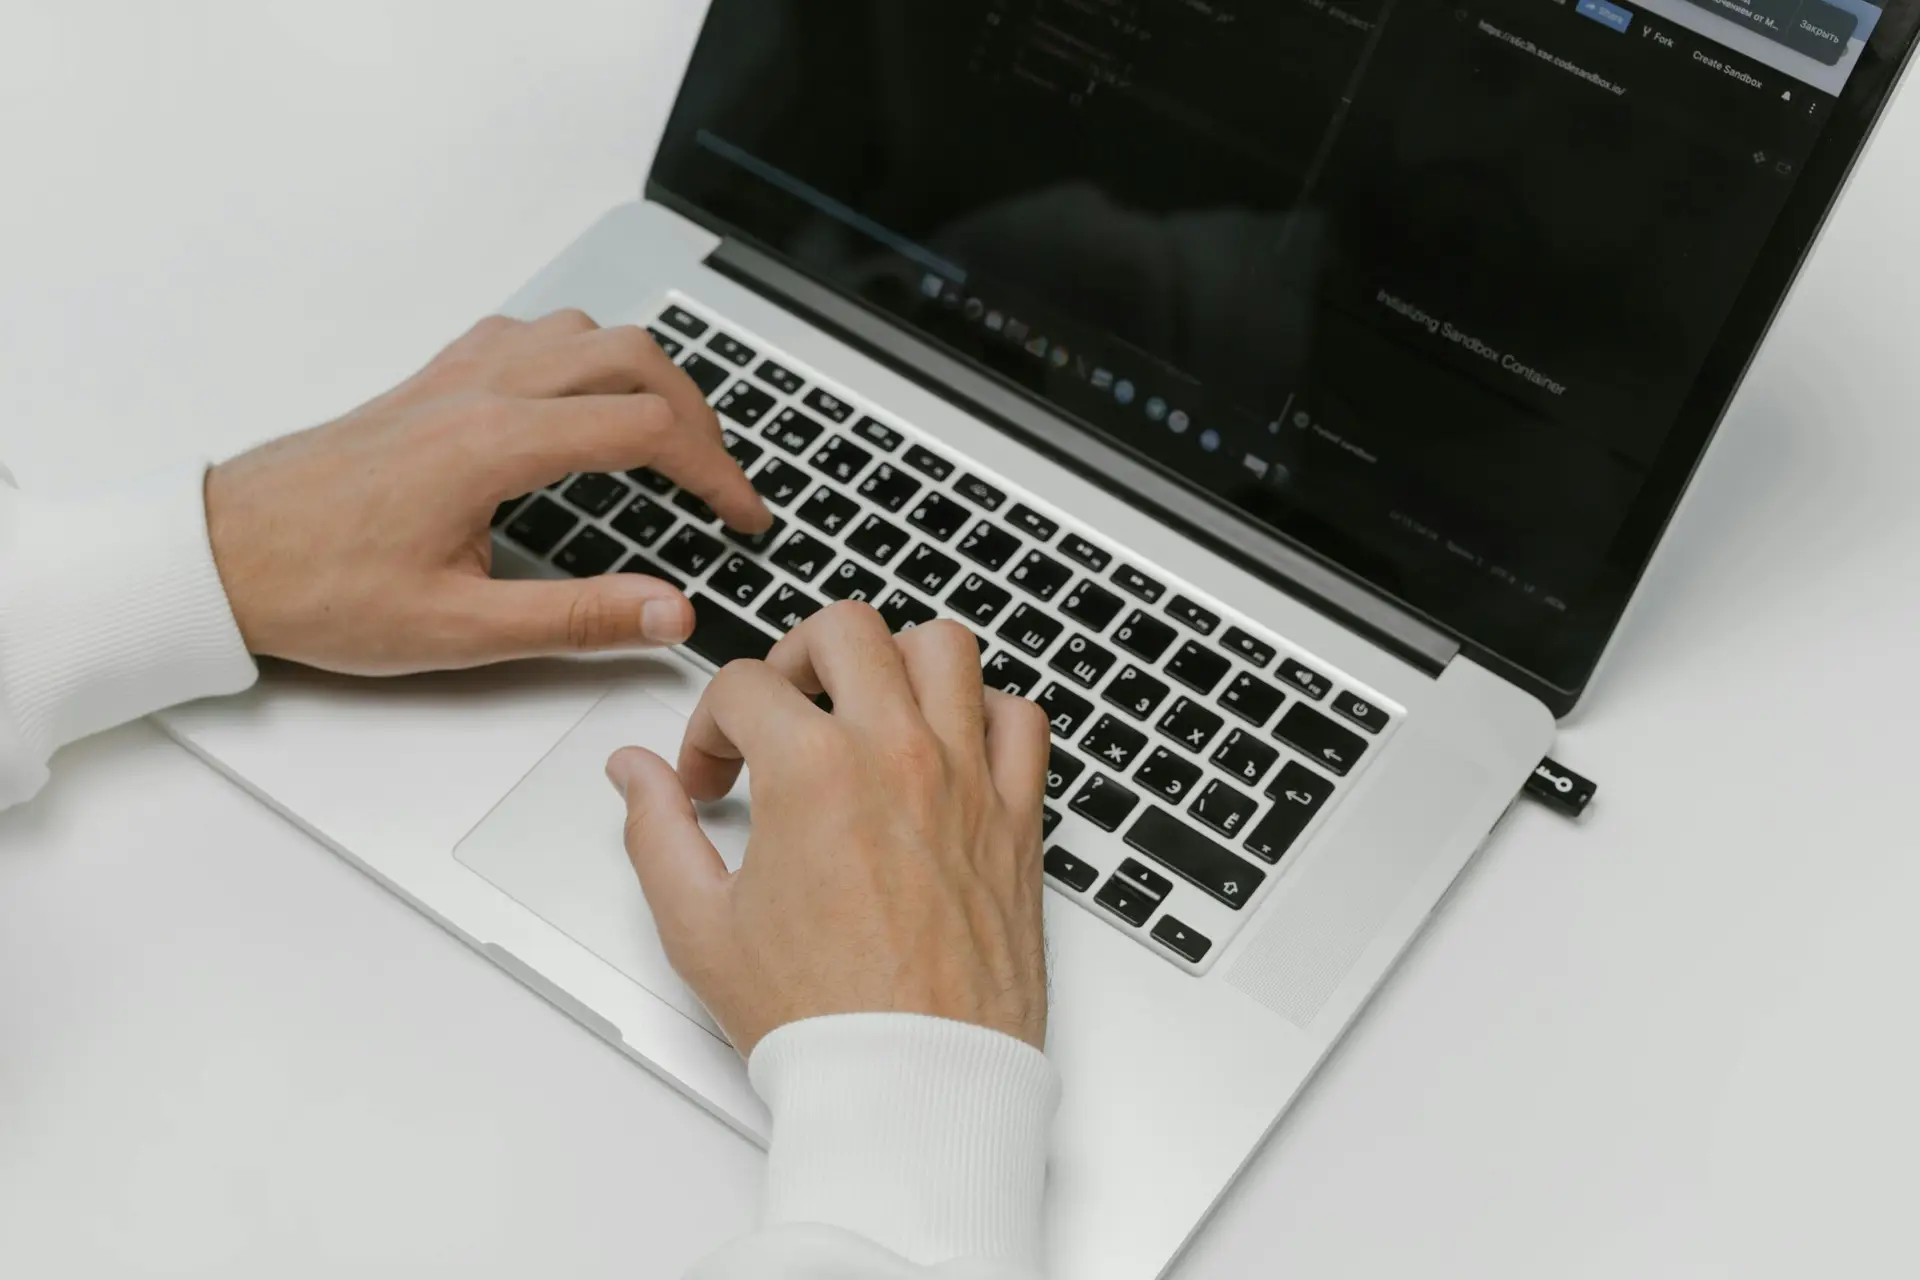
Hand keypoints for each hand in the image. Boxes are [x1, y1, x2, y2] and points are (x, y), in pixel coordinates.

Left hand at [204, 310, 770, 674]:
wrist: (221, 555)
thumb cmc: (323, 589)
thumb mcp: (459, 629)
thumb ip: (578, 617)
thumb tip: (670, 613)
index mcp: (497, 443)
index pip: (648, 428)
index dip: (716, 472)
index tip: (743, 515)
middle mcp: (482, 390)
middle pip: (632, 357)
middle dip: (698, 413)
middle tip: (720, 477)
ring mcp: (455, 375)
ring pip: (584, 333)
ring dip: (644, 374)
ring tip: (670, 438)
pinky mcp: (431, 381)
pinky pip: (530, 335)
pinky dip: (583, 358)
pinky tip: (581, 405)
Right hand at [607, 605, 1052, 1057]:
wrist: (913, 1083)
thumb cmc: (819, 1020)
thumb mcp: (699, 927)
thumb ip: (656, 831)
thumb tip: (634, 774)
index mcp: (812, 773)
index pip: (743, 685)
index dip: (707, 728)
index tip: (711, 777)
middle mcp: (896, 756)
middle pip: (845, 629)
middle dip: (795, 657)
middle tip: (782, 713)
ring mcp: (967, 780)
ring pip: (944, 647)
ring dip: (895, 661)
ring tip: (864, 707)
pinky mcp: (1017, 817)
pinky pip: (1020, 719)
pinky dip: (985, 714)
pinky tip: (947, 747)